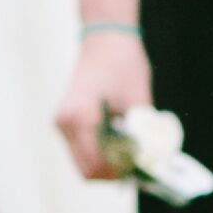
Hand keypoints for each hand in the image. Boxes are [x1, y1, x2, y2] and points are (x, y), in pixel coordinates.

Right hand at [54, 29, 147, 179]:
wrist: (105, 39)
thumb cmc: (124, 63)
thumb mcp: (138, 100)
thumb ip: (141, 134)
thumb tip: (149, 163)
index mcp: (80, 117)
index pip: (96, 164)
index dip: (119, 173)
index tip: (140, 169)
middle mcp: (65, 124)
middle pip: (87, 171)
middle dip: (112, 173)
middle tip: (136, 167)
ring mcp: (62, 124)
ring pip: (83, 163)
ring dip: (106, 165)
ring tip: (129, 154)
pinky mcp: (66, 123)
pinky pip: (82, 151)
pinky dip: (100, 154)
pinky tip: (119, 144)